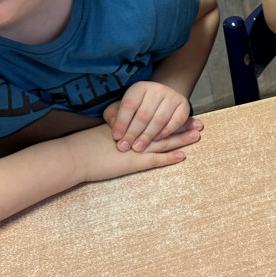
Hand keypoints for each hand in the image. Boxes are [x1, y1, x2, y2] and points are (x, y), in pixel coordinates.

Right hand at [75, 121, 199, 183]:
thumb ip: (120, 127)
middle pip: (164, 129)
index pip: (155, 120)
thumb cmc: (86, 145)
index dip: (171, 118)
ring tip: (197, 135)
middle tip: (199, 122)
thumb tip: (129, 127)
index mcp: (131, 126)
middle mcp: (136, 135)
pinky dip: (169, 158)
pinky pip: (155, 160)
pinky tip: (182, 156)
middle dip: (182, 125)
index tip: (185, 114)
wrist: (76, 155)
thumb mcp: (107, 131)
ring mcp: (136, 149)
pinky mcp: (133, 162)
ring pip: (164, 142)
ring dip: (181, 139)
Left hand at [104, 80, 199, 151]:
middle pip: (144, 114)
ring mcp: (172, 96)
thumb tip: (116, 131)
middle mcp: (157, 89)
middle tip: (125, 147)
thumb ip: (114, 116)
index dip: (122, 122)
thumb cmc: (137, 107)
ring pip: (159, 119)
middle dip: (133, 133)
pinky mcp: (184, 105)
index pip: (129, 105)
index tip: (116, 137)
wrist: (161, 99)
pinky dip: (166, 132)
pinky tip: (156, 140)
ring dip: (148, 136)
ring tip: (138, 148)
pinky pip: (176, 121)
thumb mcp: (122, 107)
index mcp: (140, 87)